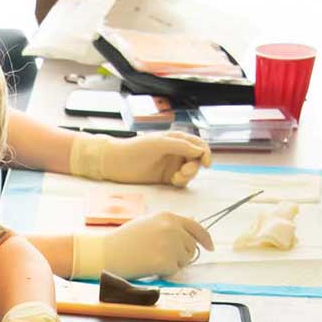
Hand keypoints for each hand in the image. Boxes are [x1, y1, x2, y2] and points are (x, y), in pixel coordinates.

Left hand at [70, 131, 210, 186]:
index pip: (199, 145)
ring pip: (190, 171)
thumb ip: (181, 146)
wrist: (115, 162)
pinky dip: (181, 182)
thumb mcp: (160, 144)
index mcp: (176, 139)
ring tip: (176, 177)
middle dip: (195, 166)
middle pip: (196, 160)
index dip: (206, 153)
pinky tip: (173, 181)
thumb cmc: (135, 148)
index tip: (206, 163)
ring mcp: (171, 165)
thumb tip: (200, 150)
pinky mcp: (165, 177)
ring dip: (188, 175)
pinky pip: (181, 181)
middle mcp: (176, 151)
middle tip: (184, 172)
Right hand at [72, 211, 213, 278]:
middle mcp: (172, 228)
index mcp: (168, 217)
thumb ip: (168, 226)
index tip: (210, 247)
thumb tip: (188, 236)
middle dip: (181, 254)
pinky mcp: (165, 261)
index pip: (196, 228)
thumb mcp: (147, 224)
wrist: (105, 252)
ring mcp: (170, 244)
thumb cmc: (122, 240)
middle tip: (159, 256)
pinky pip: (174, 270)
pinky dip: (163, 271)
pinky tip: (148, 265)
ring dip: (172, 263)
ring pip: (184, 260)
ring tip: (150, 259)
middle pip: (191, 247)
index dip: (205, 239)